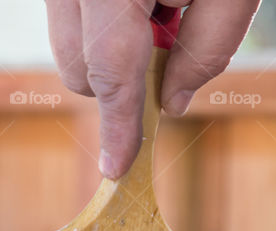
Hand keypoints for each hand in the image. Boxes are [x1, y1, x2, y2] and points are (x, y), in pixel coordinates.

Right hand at [45, 0, 259, 178]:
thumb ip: (209, 47)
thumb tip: (171, 103)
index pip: (110, 70)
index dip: (118, 125)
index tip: (116, 168)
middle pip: (78, 68)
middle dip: (122, 79)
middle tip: (174, 33)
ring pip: (67, 46)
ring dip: (113, 48)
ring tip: (161, 2)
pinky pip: (68, 20)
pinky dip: (103, 24)